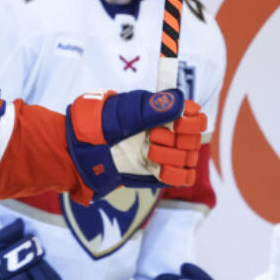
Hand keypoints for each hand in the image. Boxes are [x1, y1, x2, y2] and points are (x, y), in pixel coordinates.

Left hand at [65, 89, 205, 197]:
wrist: (82, 150)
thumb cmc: (101, 125)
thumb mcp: (125, 113)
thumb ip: (153, 108)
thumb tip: (180, 102)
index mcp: (164, 113)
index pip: (197, 117)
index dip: (191, 121)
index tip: (176, 123)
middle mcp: (169, 133)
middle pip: (195, 139)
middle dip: (176, 139)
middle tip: (152, 137)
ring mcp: (166, 154)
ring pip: (189, 157)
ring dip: (170, 155)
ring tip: (148, 152)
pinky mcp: (160, 173)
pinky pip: (183, 177)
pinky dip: (174, 173)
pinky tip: (157, 168)